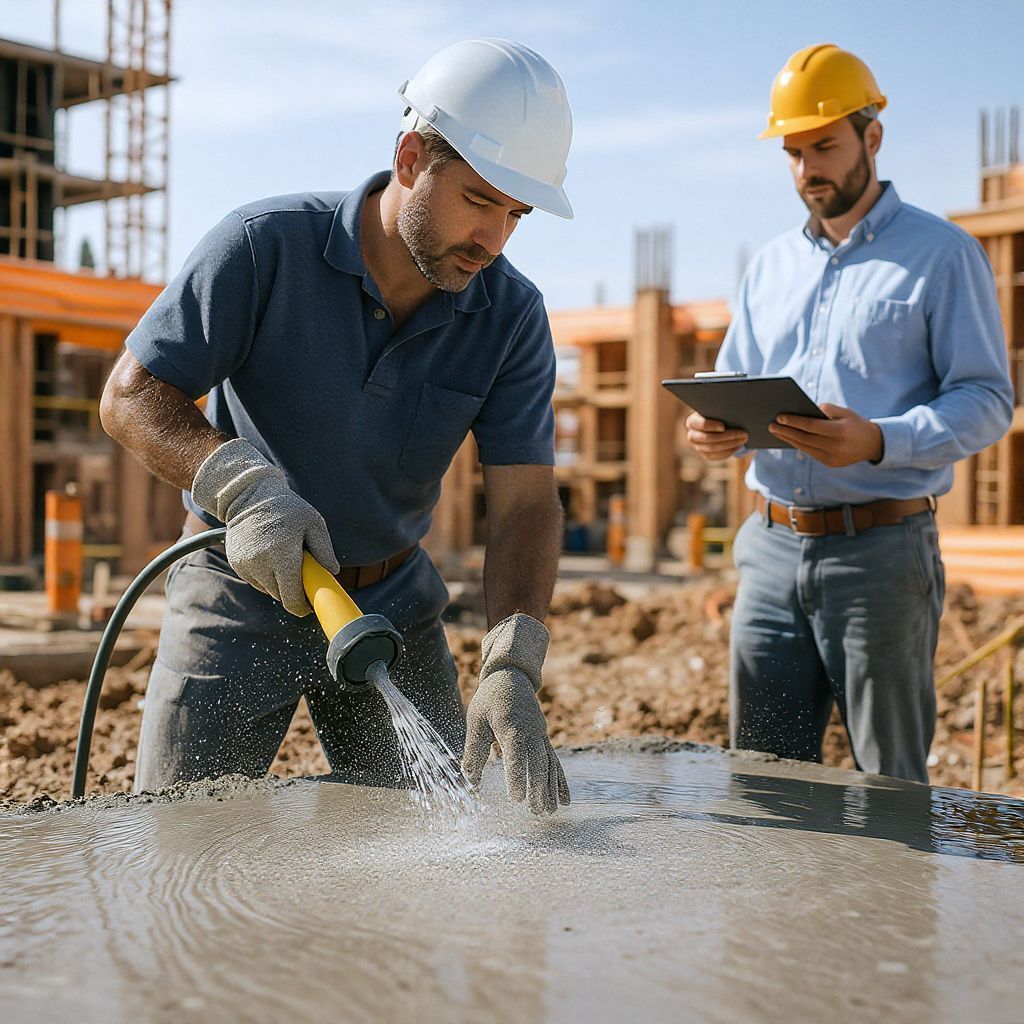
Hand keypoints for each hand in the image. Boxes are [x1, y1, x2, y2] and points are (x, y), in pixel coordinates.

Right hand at [191, 438, 338, 615]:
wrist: (249, 496)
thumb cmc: (287, 508)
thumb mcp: (313, 522)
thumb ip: (324, 549)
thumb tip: (332, 572)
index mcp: (282, 554)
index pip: (291, 597)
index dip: (301, 606)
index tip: (309, 606)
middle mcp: (261, 562)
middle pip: (280, 596)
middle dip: (293, 593)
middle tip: (303, 580)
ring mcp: (245, 564)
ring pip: (268, 590)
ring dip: (279, 583)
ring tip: (285, 560)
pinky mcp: (236, 563)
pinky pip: (255, 581)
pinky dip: (265, 576)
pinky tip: (270, 557)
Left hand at [461, 613, 569, 813]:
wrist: (512, 677)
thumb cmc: (490, 699)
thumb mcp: (476, 720)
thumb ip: (474, 749)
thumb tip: (469, 779)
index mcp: (511, 725)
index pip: (516, 753)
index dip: (517, 776)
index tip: (516, 797)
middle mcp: (531, 731)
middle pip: (537, 762)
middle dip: (537, 788)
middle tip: (535, 811)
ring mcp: (541, 735)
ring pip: (548, 764)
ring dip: (550, 789)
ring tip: (549, 812)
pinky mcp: (544, 739)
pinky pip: (554, 762)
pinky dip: (559, 781)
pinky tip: (564, 800)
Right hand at [685, 412, 747, 460]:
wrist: (716, 422)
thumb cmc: (717, 413)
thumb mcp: (716, 410)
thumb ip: (720, 411)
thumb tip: (734, 412)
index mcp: (692, 422)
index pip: (701, 424)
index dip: (712, 426)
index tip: (723, 426)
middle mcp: (692, 435)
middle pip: (707, 438)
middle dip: (727, 436)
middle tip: (743, 433)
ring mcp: (697, 446)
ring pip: (712, 449)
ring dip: (730, 444)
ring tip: (743, 439)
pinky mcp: (704, 454)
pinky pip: (716, 456)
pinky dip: (728, 451)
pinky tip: (738, 446)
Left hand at [768, 403, 882, 466]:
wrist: (873, 444)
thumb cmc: (855, 423)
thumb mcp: (845, 412)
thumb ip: (826, 409)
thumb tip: (804, 410)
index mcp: (840, 431)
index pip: (811, 426)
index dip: (794, 421)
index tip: (779, 417)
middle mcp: (836, 446)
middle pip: (804, 438)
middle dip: (786, 431)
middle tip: (770, 425)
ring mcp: (833, 458)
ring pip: (804, 448)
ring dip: (788, 439)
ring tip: (775, 431)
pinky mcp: (830, 464)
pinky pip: (810, 453)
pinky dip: (798, 445)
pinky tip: (788, 438)